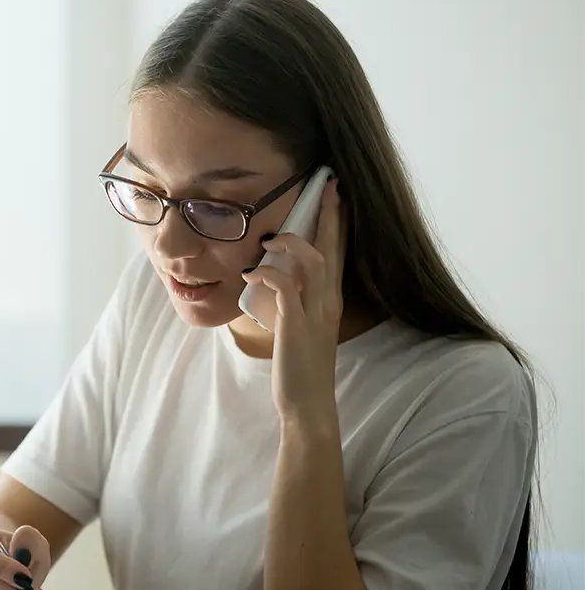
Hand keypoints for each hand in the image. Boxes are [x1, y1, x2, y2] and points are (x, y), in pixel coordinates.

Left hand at [242, 177, 344, 427]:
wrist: (307, 403)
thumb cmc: (299, 365)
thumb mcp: (299, 325)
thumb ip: (293, 300)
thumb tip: (274, 278)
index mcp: (329, 300)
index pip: (338, 253)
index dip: (337, 224)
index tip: (335, 195)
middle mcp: (328, 301)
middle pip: (332, 248)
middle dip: (329, 216)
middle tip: (327, 186)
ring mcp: (314, 313)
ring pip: (314, 263)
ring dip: (291, 244)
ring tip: (270, 240)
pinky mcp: (296, 325)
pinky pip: (285, 289)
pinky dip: (268, 276)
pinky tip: (252, 276)